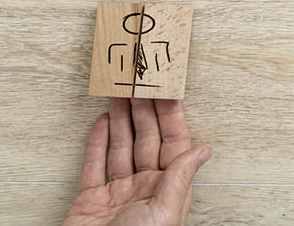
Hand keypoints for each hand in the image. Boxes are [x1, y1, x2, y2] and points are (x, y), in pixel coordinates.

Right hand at [63, 98, 210, 225]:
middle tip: (139, 80)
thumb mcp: (164, 212)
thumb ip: (180, 179)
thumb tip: (204, 150)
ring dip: (119, 119)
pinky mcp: (89, 201)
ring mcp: (116, 194)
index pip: (173, 143)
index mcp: (167, 190)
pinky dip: (96, 142)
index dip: (170, 115)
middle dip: (143, 109)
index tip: (167, 89)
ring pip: (119, 147)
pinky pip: (94, 165)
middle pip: (145, 139)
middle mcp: (144, 188)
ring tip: (119, 92)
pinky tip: (101, 121)